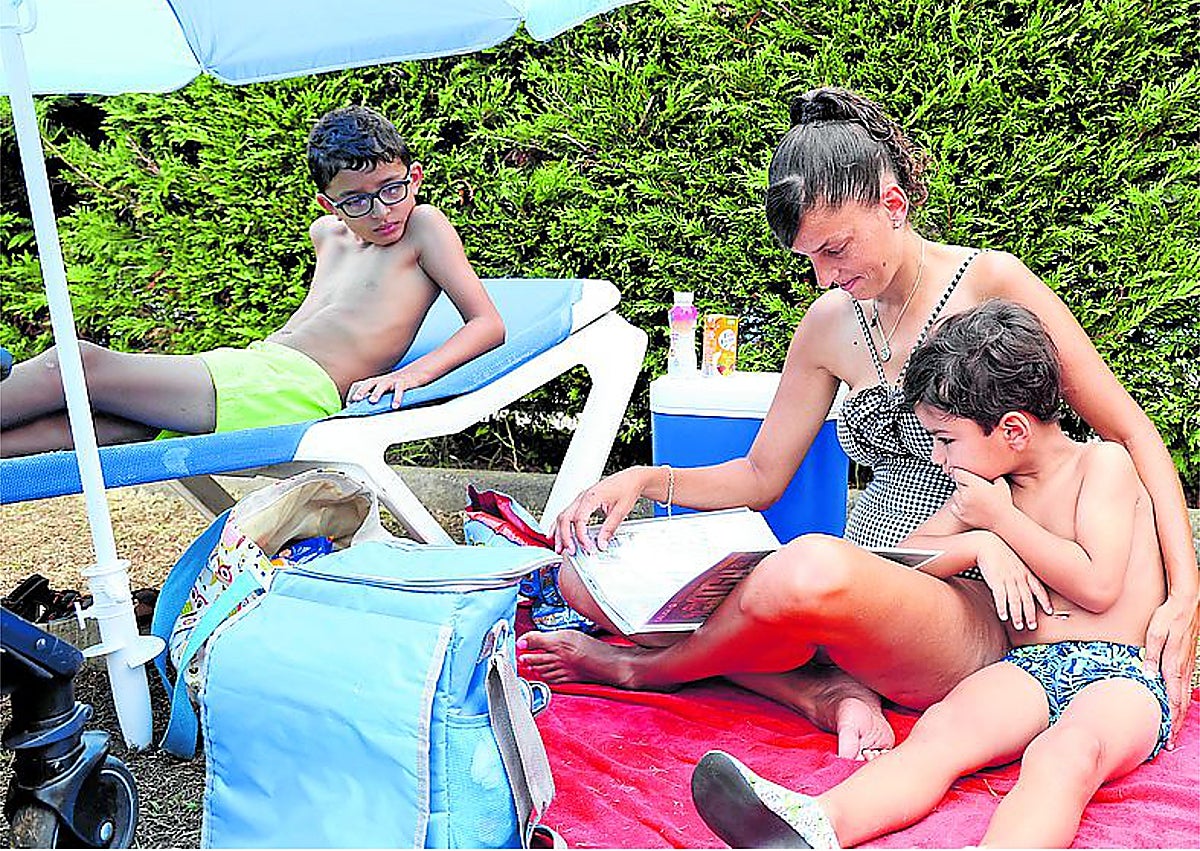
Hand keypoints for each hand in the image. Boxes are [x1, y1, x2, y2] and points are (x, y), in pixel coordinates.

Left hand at [348, 369, 413, 408]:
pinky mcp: (403, 383)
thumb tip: (359, 410)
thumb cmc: (394, 386)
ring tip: (372, 401)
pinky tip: (395, 406)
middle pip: (368, 383)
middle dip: (361, 391)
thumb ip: (371, 398)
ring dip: (376, 393)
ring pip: (382, 385)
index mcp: (374, 382)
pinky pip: (399, 390)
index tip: (349, 404)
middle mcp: (381, 380)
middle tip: (356, 399)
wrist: (413, 374)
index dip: (353, 393)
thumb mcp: (381, 390)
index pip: (359, 385)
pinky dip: (397, 398)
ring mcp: (392, 381)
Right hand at [552, 467, 652, 555]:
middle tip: (571, 551)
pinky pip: (566, 514)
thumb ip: (609, 529)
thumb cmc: (627, 489)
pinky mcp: (581, 501)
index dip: (581, 536)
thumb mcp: (620, 511)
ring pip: (562, 516)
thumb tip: (602, 544)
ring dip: (559, 533)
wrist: (631, 478)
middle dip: (565, 537)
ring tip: (560, 548)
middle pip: (565, 518)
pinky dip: (560, 526)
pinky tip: (556, 534)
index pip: (579, 520)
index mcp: (591, 497)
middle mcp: (582, 497)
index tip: (588, 547)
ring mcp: (580, 499)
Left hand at [948, 468, 1013, 530]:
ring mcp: (961, 505)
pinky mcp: (960, 514)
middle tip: (974, 488)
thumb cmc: (1003, 501)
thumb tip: (988, 465)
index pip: (957, 472)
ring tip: (974, 498)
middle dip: (963, 484)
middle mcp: (965, 494)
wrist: (1003, 522)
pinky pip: (954, 506)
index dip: (961, 472)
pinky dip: (959, 505)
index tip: (965, 473)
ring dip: (961, 495)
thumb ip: (992, 473)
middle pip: (957, 483)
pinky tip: (971, 506)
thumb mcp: (1001, 483)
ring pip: (955, 495)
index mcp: (974, 484)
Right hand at [975, 534, 1052, 629]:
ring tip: (1019, 626)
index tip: (1049, 611)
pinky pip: (1000, 597)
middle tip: (1032, 626)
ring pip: (1015, 600)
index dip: (1044, 601)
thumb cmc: (1001, 552)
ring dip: (1017, 615)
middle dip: (1031, 614)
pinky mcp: (995, 580)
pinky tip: (1003, 617)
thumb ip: (1023, 572)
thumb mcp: (1017, 561)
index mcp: (1026, 572)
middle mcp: (1019, 577)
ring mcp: (1008, 579)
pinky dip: (1002, 608)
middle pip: (1028, 599)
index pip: (1039, 589)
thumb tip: (1027, 584)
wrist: (987, 543)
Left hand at [1142, 591, 1198, 747]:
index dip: (1169, 720)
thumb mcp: (1154, 634)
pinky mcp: (1187, 660)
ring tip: (1173, 730)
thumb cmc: (1167, 617)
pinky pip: (1186, 685)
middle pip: (1180, 703)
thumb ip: (1151, 655)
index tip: (1165, 736)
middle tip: (1169, 743)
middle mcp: (1183, 668)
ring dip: (1179, 715)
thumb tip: (1148, 675)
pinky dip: (1182, 700)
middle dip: (1175, 725)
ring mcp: (1187, 665)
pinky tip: (1178, 705)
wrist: (1187, 603)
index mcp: (1173, 665)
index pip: (1172, 699)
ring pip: (1184, 696)